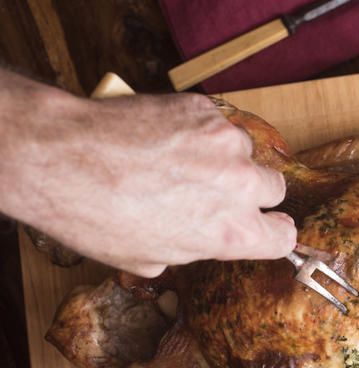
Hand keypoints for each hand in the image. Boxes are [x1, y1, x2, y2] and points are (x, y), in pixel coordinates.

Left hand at [0, 70, 295, 275]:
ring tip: (177, 162)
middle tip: (213, 192)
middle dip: (250, 191)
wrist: (62, 157)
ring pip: (242, 151)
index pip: (285, 236)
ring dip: (221, 158)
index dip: (271, 233)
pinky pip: (214, 122)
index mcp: (232, 232)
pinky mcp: (204, 109)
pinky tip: (163, 139)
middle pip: (274, 187)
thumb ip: (192, 248)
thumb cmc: (96, 216)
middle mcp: (241, 185)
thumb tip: (194, 238)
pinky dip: (196, 131)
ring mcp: (225, 142)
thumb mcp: (148, 258)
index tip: (262, 228)